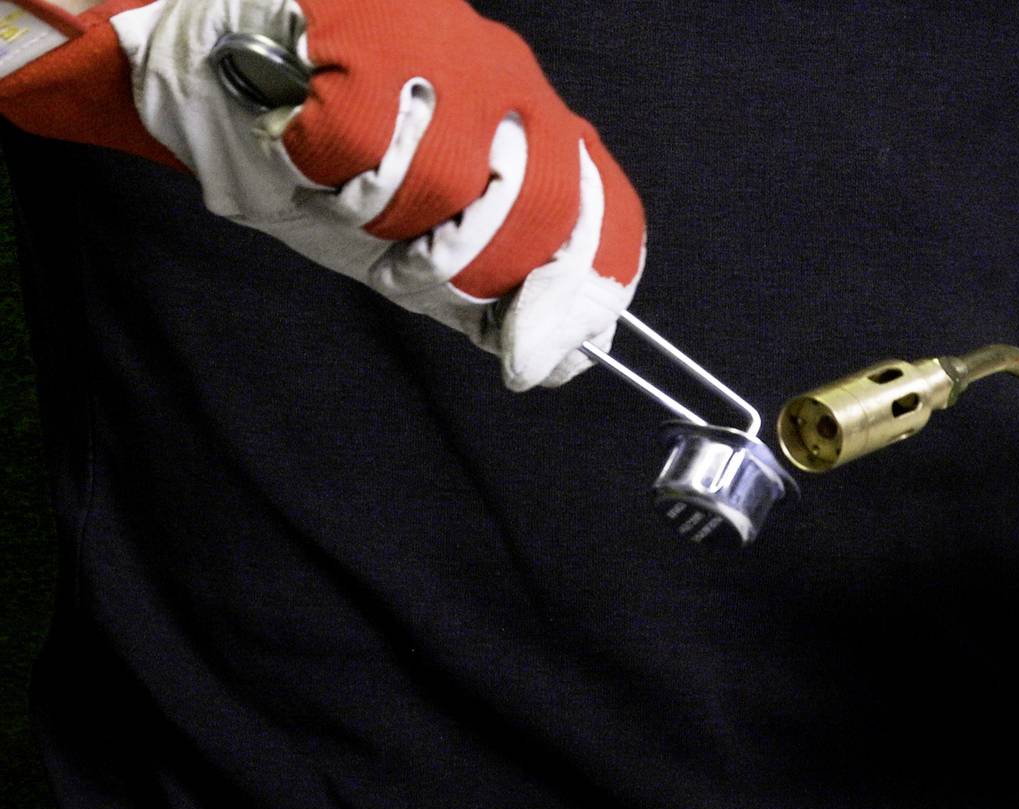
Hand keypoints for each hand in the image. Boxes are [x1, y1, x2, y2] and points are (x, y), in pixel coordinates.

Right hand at [0, 0, 643, 390]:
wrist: (210, 81)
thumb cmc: (320, 163)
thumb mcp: (409, 235)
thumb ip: (482, 291)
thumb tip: (552, 361)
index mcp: (535, 124)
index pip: (604, 212)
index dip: (580, 286)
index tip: (537, 344)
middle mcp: (510, 74)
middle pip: (538, 210)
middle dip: (465, 265)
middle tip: (398, 268)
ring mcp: (450, 43)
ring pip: (452, 182)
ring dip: (381, 217)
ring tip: (339, 194)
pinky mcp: (376, 28)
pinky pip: (371, 143)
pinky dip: (330, 173)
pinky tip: (309, 155)